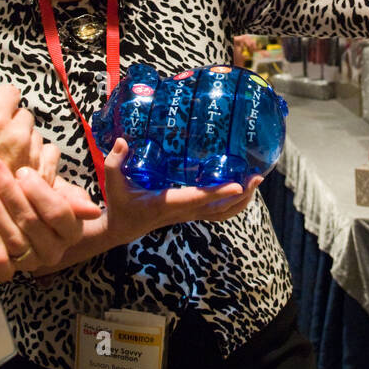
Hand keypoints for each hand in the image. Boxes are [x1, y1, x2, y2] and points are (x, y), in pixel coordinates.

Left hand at [0, 155, 101, 281]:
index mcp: (71, 231)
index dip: (39, 192)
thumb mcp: (59, 192)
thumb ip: (72, 198)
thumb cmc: (41, 196)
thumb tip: (92, 211)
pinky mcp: (10, 271)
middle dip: (9, 192)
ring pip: (14, 240)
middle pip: (31, 223)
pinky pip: (3, 271)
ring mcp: (32, 262)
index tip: (21, 170)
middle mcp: (54, 251)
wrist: (22, 211)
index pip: (57, 213)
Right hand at [101, 138, 258, 244]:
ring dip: (241, 200)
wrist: (123, 227)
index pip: (195, 199)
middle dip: (239, 195)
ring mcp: (189, 215)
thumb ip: (115, 162)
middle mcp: (182, 212)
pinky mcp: (191, 214)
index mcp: (165, 204)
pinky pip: (218, 212)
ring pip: (222, 214)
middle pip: (218, 209)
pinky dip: (233, 203)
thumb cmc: (120, 203)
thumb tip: (122, 141)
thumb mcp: (113, 183)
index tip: (237, 185)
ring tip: (255, 181)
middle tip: (256, 177)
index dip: (217, 192)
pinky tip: (242, 188)